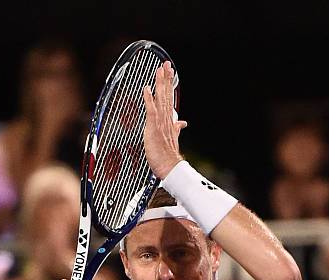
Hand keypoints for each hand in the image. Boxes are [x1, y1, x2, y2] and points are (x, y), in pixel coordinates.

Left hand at [143, 61, 186, 178]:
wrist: (170, 167)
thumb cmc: (168, 156)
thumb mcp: (172, 138)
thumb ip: (176, 128)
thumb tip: (182, 122)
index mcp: (170, 121)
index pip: (169, 98)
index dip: (169, 84)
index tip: (170, 71)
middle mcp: (166, 119)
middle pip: (166, 95)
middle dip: (166, 78)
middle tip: (165, 63)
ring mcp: (161, 122)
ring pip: (161, 99)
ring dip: (160, 84)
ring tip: (159, 70)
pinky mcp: (154, 127)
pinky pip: (151, 110)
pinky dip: (149, 99)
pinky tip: (147, 88)